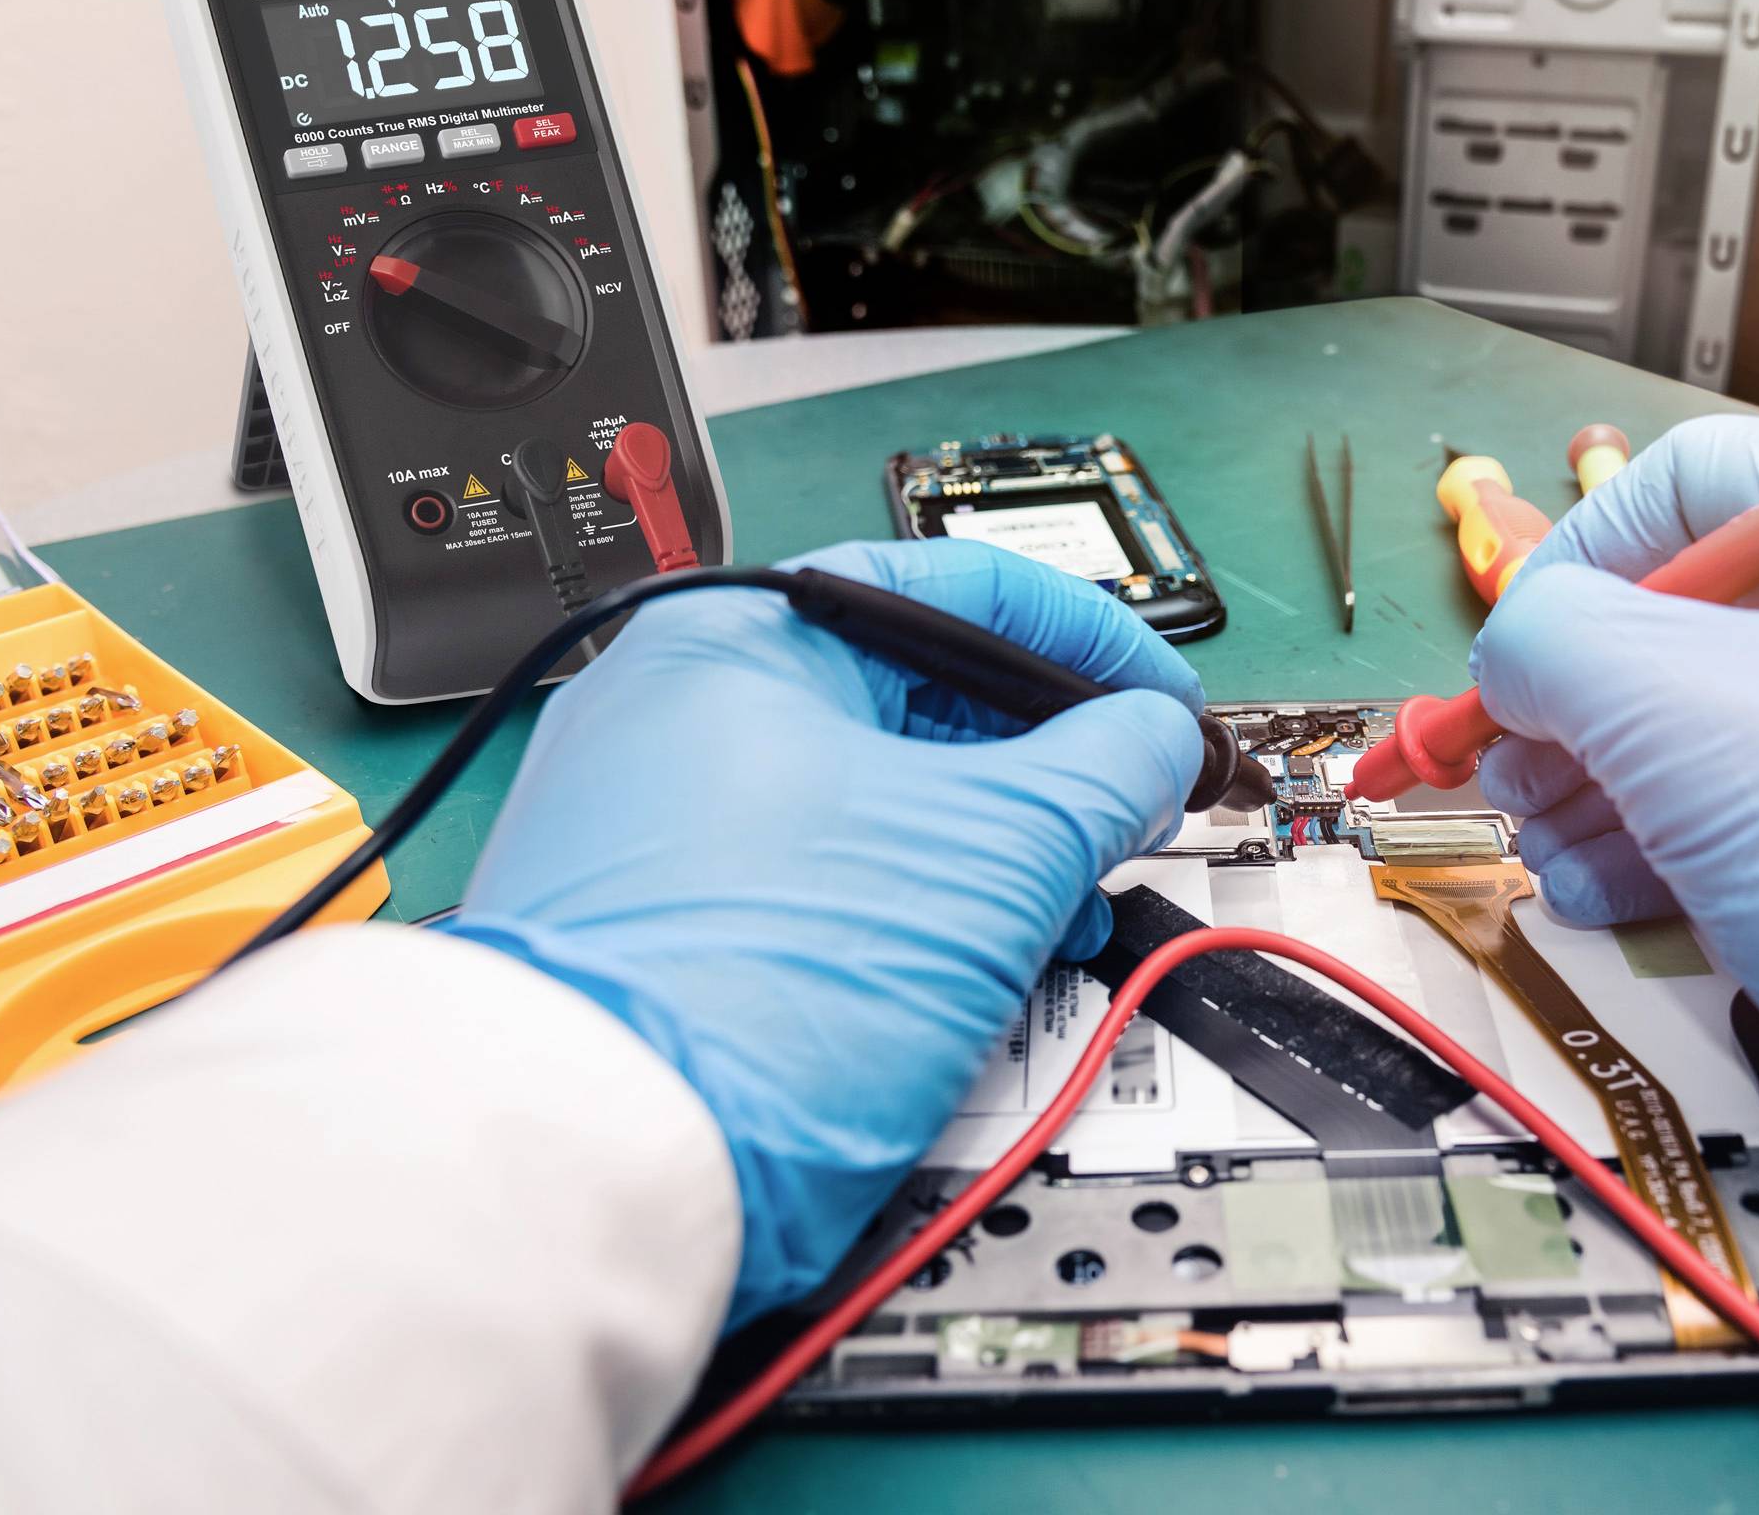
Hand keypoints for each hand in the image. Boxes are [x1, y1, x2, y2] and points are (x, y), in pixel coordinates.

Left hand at [449, 540, 1205, 1326]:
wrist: (596, 1169)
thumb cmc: (759, 980)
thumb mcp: (993, 846)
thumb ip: (1103, 769)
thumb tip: (1153, 742)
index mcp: (743, 635)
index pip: (958, 589)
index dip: (1091, 643)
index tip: (1162, 708)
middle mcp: (682, 708)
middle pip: (919, 700)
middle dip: (1046, 765)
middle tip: (1126, 817)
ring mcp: (662, 824)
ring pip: (876, 801)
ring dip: (992, 848)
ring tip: (1063, 911)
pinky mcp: (666, 927)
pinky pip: (823, 882)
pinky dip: (914, 907)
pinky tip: (974, 961)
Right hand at [1470, 415, 1758, 1293]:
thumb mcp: (1684, 717)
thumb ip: (1557, 644)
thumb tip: (1514, 655)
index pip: (1692, 482)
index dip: (1575, 563)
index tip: (1512, 664)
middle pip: (1697, 615)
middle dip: (1581, 706)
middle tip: (1511, 782)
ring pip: (1725, 722)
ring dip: (1610, 788)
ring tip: (1551, 860)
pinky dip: (1683, 843)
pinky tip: (1613, 897)